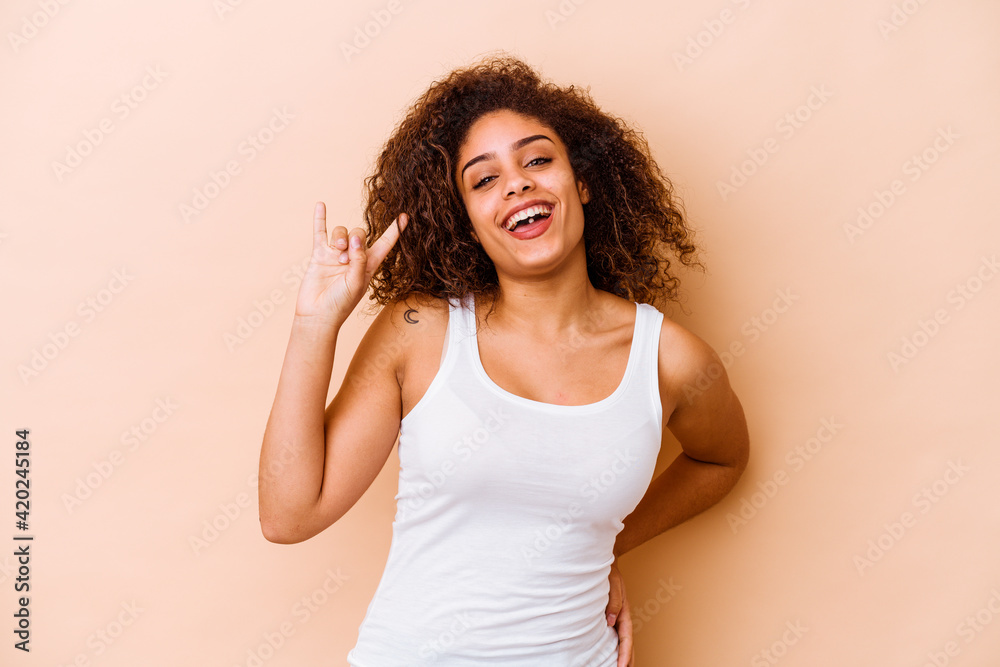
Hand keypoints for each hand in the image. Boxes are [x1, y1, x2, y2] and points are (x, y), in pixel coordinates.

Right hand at [294, 202, 406, 326]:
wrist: (317, 314)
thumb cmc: (340, 304)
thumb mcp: (357, 283)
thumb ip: (360, 259)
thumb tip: (357, 237)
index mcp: (369, 265)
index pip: (385, 244)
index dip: (395, 231)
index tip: (404, 217)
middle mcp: (354, 257)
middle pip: (360, 233)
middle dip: (354, 239)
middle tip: (346, 258)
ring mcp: (336, 254)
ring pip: (341, 232)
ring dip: (340, 239)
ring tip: (337, 256)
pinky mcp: (320, 255)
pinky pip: (320, 232)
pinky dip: (320, 219)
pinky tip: (321, 205)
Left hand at [606, 560, 633, 666]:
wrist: (604, 563)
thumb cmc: (609, 573)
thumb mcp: (612, 585)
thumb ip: (612, 603)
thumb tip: (610, 622)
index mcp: (624, 612)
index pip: (626, 638)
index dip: (624, 654)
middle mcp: (622, 617)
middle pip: (627, 643)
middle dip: (627, 660)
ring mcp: (617, 617)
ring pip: (622, 640)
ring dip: (624, 655)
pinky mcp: (611, 614)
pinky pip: (615, 634)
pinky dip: (616, 646)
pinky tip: (612, 652)